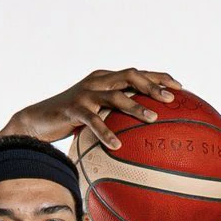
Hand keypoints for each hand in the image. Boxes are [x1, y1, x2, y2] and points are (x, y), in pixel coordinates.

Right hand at [7, 68, 175, 149]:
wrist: (40, 119)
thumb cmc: (75, 120)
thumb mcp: (101, 113)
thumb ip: (120, 115)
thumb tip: (150, 132)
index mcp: (106, 79)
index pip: (137, 74)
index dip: (158, 78)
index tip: (180, 88)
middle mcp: (98, 81)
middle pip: (130, 76)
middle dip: (152, 86)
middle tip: (171, 100)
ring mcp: (85, 93)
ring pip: (115, 95)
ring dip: (136, 106)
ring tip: (153, 119)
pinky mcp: (73, 108)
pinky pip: (93, 120)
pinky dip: (105, 132)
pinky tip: (117, 146)